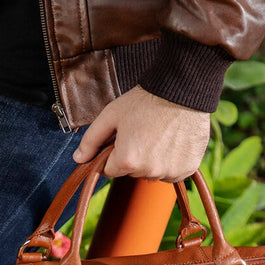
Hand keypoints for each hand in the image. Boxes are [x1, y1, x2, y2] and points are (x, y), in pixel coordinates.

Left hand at [73, 86, 210, 181]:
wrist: (182, 90)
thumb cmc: (145, 100)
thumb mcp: (111, 115)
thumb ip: (91, 140)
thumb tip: (78, 159)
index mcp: (127, 160)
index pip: (110, 170)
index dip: (114, 154)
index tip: (123, 139)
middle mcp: (149, 170)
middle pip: (132, 173)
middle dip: (133, 157)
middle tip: (143, 133)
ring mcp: (170, 171)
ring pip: (153, 173)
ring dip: (153, 161)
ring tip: (160, 135)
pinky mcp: (187, 168)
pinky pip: (172, 173)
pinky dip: (171, 161)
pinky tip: (173, 142)